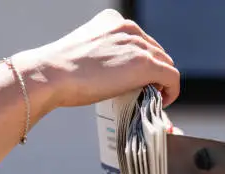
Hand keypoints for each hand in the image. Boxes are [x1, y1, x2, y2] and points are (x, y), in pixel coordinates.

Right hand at [23, 9, 179, 108]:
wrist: (52, 74)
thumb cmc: (61, 71)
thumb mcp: (87, 53)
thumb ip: (106, 56)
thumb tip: (116, 75)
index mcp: (113, 21)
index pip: (141, 42)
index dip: (144, 64)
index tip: (139, 80)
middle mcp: (129, 28)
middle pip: (156, 53)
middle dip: (154, 73)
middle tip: (147, 92)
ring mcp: (138, 45)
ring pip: (165, 65)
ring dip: (162, 82)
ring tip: (152, 99)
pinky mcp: (145, 64)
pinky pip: (172, 78)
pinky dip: (172, 91)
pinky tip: (163, 101)